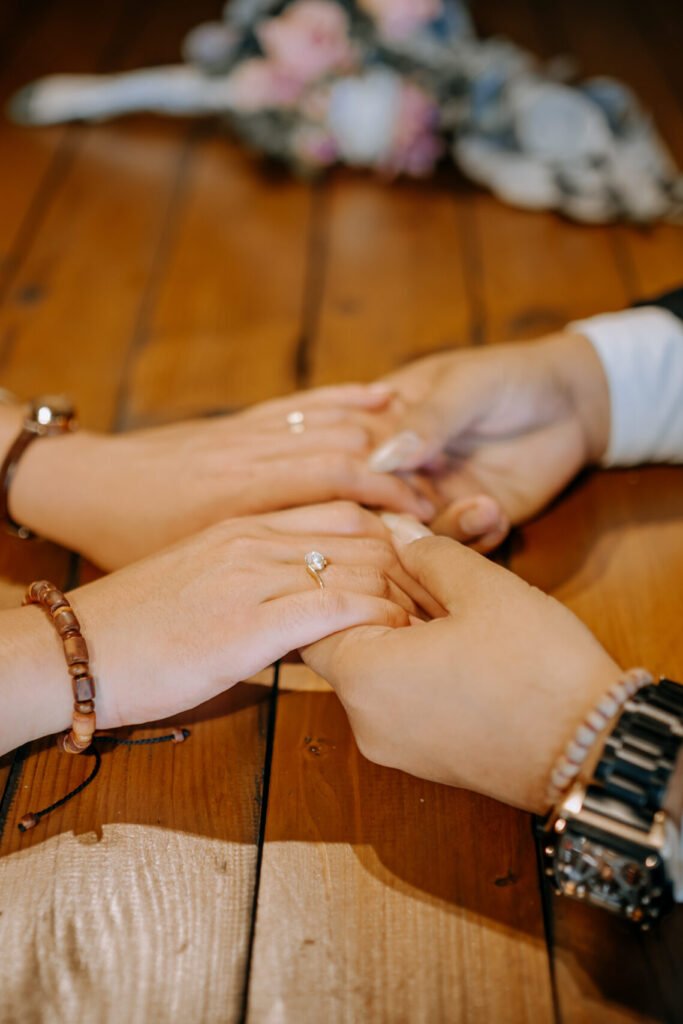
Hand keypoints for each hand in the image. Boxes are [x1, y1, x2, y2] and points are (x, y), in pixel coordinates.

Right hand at [0, 503, 440, 754]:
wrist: (76, 649)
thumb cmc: (139, 623)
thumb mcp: (202, 577)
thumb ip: (254, 570)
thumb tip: (303, 591)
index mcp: (244, 521)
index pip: (342, 508)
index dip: (390, 532)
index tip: (418, 564)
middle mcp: (253, 537)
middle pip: (361, 530)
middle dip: (410, 559)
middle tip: (441, 592)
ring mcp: (251, 577)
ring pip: (355, 562)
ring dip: (401, 589)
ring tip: (430, 617)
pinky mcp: (246, 626)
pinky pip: (332, 607)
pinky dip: (372, 617)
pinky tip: (394, 633)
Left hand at [3, 384, 433, 568]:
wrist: (92, 492)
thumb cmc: (136, 549)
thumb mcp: (196, 597)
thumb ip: (265, 611)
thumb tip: (329, 625)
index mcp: (243, 516)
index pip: (339, 511)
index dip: (391, 525)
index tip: (427, 542)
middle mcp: (254, 469)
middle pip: (348, 467)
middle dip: (401, 487)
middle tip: (439, 512)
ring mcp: (249, 440)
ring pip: (332, 430)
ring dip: (386, 446)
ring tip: (428, 468)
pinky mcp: (243, 422)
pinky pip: (302, 404)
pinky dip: (346, 398)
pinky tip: (383, 396)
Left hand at [302, 514, 620, 813]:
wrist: (595, 752)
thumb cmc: (537, 669)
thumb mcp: (483, 587)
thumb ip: (430, 554)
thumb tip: (403, 540)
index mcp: (364, 677)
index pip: (314, 620)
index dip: (347, 580)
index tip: (388, 559)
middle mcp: (366, 722)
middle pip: (346, 646)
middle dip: (382, 603)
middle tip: (427, 574)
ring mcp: (397, 748)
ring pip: (379, 674)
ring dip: (405, 634)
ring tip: (453, 605)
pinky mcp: (428, 761)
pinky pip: (405, 703)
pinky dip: (421, 667)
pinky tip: (465, 642)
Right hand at [367, 331, 610, 551]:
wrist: (574, 400)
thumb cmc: (509, 377)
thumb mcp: (466, 386)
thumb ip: (426, 421)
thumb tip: (381, 459)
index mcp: (381, 425)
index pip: (344, 456)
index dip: (350, 476)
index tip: (378, 482)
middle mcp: (398, 468)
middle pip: (369, 506)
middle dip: (392, 516)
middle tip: (425, 507)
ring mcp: (432, 497)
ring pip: (410, 536)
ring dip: (441, 531)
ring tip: (479, 506)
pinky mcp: (468, 520)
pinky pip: (457, 547)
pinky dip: (474, 537)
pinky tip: (495, 512)